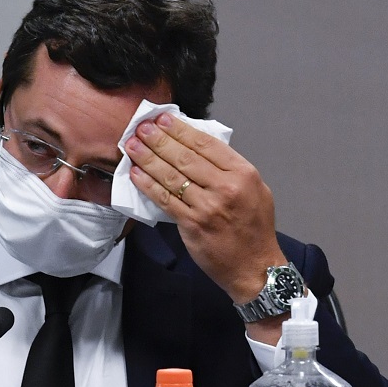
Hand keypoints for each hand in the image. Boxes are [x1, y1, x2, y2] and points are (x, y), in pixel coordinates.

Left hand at [124, 112, 285, 303]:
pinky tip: (136, 173)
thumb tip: (196, 147)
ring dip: (148, 158)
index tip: (162, 119)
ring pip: (171, 176)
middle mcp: (226, 187)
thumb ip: (228, 168)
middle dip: (159, 139)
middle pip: (185, 157)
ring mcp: (208, 206)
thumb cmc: (253, 227)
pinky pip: (164, 200)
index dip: (180, 130)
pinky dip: (148, 185)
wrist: (254, 267)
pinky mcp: (192, 224)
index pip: (206, 144)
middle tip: (140, 127)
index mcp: (243, 173)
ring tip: (132, 145)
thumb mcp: (254, 189)